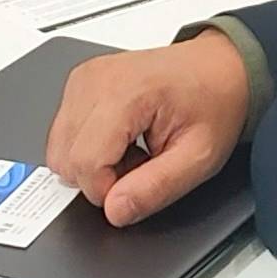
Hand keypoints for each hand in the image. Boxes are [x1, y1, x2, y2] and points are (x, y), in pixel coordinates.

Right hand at [43, 30, 250, 226]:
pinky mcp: (79, 82)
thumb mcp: (199, 158)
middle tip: (139, 164)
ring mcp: (84, 78)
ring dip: (92, 162)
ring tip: (132, 150)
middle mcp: (97, 80)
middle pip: (64, 157)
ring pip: (58, 148)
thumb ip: (155, 189)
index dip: (108, 190)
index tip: (139, 182)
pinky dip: (87, 146)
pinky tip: (120, 138)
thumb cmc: (213, 103)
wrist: (218, 67)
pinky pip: (63, 132)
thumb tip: (114, 210)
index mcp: (127, 93)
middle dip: (99, 177)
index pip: (85, 163)